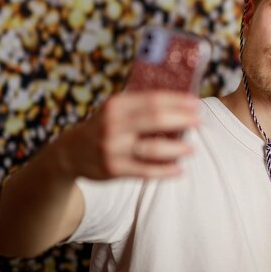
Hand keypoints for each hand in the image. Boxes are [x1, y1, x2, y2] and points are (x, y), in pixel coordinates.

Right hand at [56, 90, 200, 179]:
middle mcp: (113, 125)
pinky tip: (180, 170)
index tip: (196, 103)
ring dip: (177, 149)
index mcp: (116, 105)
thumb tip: (182, 103)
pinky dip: (166, 171)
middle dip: (183, 120)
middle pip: (156, 119)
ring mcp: (113, 148)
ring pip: (153, 148)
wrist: (70, 153)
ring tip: (192, 149)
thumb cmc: (105, 126)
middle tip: (200, 122)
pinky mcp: (114, 169)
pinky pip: (146, 171)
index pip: (153, 99)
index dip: (178, 101)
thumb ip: (142, 105)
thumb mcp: (116, 109)